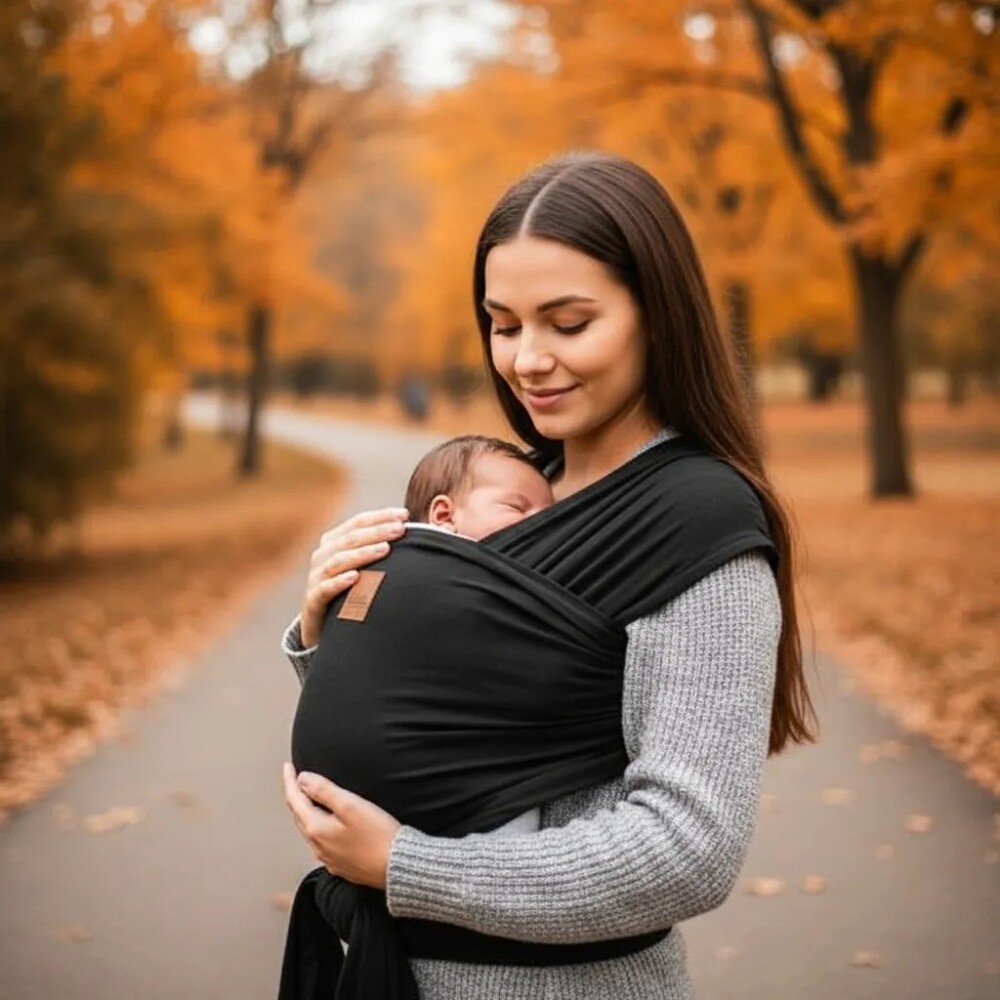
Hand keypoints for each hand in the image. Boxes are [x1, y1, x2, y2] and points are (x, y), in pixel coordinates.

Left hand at [283, 763, 401, 888]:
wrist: (397, 866)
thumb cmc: (378, 836)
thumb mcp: (351, 805)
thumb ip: (324, 790)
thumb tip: (303, 779)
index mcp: (316, 829)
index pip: (295, 800)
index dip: (290, 780)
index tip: (287, 767)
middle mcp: (318, 846)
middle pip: (300, 815)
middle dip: (297, 796)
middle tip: (296, 780)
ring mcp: (329, 857)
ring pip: (311, 830)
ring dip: (307, 812)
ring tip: (309, 798)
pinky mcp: (342, 864)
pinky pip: (324, 842)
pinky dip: (321, 827)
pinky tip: (329, 824)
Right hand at [300, 507, 408, 646]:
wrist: (322, 626)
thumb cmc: (349, 591)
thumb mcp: (361, 566)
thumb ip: (378, 548)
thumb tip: (410, 532)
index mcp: (334, 542)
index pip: (358, 523)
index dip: (381, 517)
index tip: (404, 515)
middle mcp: (322, 556)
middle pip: (350, 539)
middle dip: (377, 532)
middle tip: (400, 530)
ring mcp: (316, 578)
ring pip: (337, 561)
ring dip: (362, 553)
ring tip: (385, 550)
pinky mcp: (313, 601)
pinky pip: (324, 589)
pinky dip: (339, 582)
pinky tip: (355, 577)